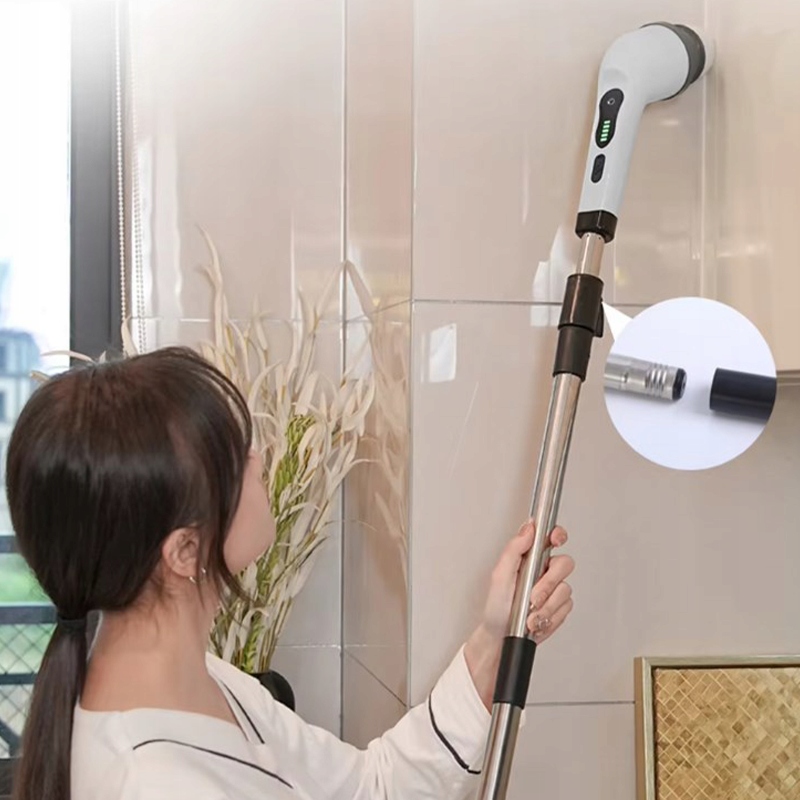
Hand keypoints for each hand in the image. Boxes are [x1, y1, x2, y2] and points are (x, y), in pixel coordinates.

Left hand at [464, 520, 574, 708]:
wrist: (500, 638)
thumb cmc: (496, 609)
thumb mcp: (500, 575)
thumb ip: (514, 549)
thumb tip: (528, 528)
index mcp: (528, 558)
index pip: (550, 538)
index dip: (558, 534)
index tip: (555, 539)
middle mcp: (543, 571)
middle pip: (564, 563)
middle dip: (549, 583)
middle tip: (534, 596)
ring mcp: (553, 589)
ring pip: (565, 589)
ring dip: (546, 605)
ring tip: (530, 614)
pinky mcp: (559, 607)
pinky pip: (566, 607)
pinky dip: (551, 616)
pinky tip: (537, 621)